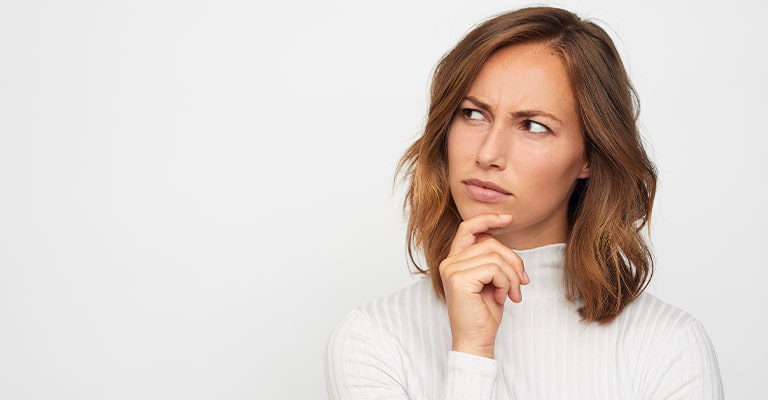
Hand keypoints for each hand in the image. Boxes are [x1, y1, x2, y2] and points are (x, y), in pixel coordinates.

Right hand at [439, 213, 528, 358]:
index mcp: (455, 260)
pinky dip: (506, 283)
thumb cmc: (484, 313)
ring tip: (512, 294)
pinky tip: (503, 298)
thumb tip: (501, 239)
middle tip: (521, 284)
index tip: (507, 218)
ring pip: (495, 257)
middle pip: (490, 243)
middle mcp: (449, 262)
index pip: (468, 228)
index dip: (487, 219)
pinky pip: (494, 269)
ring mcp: (451, 270)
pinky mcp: (459, 279)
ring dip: (511, 276)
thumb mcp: (491, 280)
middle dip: (513, 262)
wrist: (476, 340)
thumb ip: (492, 259)